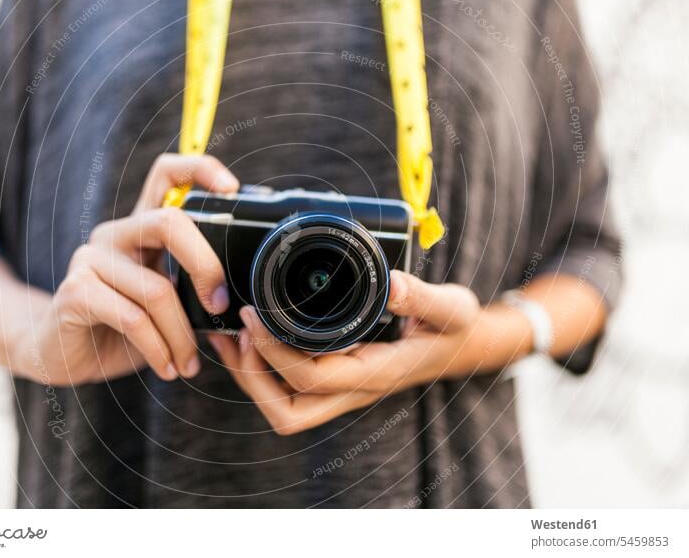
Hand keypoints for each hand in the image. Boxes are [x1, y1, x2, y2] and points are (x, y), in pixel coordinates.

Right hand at [11, 154, 238, 385]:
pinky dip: (159, 349)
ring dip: (182, 336)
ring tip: (188, 363)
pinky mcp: (75, 292)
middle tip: (220, 305)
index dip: (199, 169)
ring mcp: (91, 260)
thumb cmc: (121, 329)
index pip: (166, 175)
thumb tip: (237, 299)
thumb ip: (192, 289)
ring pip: (157, 289)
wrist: (62, 355)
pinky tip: (167, 368)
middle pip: (169, 221)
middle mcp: (115, 235)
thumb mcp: (166, 305)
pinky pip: (134, 319)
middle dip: (206, 265)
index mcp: (141, 229)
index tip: (232, 188)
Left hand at [209, 271, 480, 434]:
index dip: (275, 352)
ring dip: (252, 376)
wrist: (458, 347)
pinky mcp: (334, 379)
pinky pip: (288, 389)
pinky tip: (250, 336)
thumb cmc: (452, 329)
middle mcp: (353, 390)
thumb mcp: (449, 308)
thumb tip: (392, 283)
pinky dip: (261, 368)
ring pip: (284, 407)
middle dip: (253, 377)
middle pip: (288, 412)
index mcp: (374, 374)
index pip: (312, 379)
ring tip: (236, 333)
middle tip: (242, 331)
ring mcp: (341, 389)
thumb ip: (422, 296)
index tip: (256, 314)